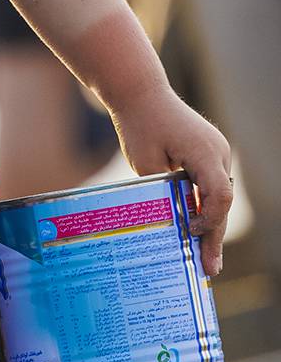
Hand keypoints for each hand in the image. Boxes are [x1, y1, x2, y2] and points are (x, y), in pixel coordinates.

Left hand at [107, 86, 232, 277]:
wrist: (139, 92)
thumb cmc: (139, 124)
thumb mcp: (146, 164)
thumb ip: (163, 194)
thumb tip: (172, 227)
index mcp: (205, 151)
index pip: (219, 195)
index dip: (209, 221)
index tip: (190, 235)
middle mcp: (218, 151)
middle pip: (222, 201)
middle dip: (214, 235)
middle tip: (209, 269)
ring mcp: (216, 150)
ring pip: (218, 195)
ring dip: (211, 223)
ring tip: (206, 259)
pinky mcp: (208, 152)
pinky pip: (211, 184)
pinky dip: (205, 206)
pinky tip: (197, 230)